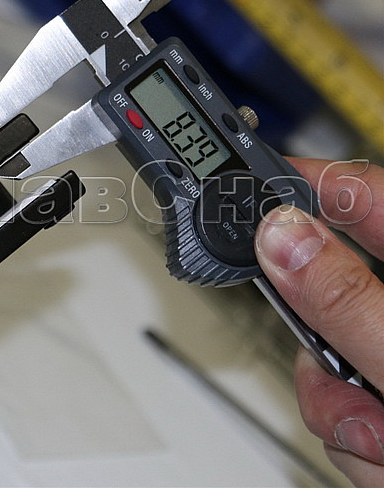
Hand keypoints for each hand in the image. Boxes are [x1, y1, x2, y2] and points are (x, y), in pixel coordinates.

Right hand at [256, 158, 383, 486]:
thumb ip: (347, 301)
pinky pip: (343, 404)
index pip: (370, 197)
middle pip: (330, 292)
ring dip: (342, 413)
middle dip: (323, 349)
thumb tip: (282, 236)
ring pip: (329, 358)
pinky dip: (359, 440)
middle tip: (342, 381)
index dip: (310, 184)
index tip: (254, 186)